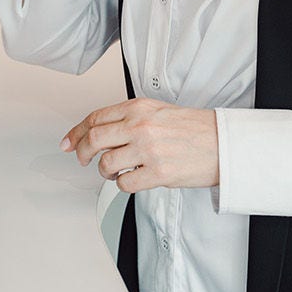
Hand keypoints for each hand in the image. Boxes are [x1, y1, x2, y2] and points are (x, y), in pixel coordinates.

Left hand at [61, 97, 219, 192]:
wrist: (223, 143)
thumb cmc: (194, 129)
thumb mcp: (157, 111)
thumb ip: (129, 118)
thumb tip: (101, 132)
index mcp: (138, 108)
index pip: (95, 118)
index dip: (75, 132)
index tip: (67, 142)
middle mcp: (139, 126)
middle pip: (93, 139)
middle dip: (81, 152)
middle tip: (81, 159)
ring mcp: (148, 149)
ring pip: (105, 163)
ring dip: (105, 171)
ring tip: (115, 171)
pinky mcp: (158, 173)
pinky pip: (124, 183)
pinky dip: (122, 184)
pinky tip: (132, 179)